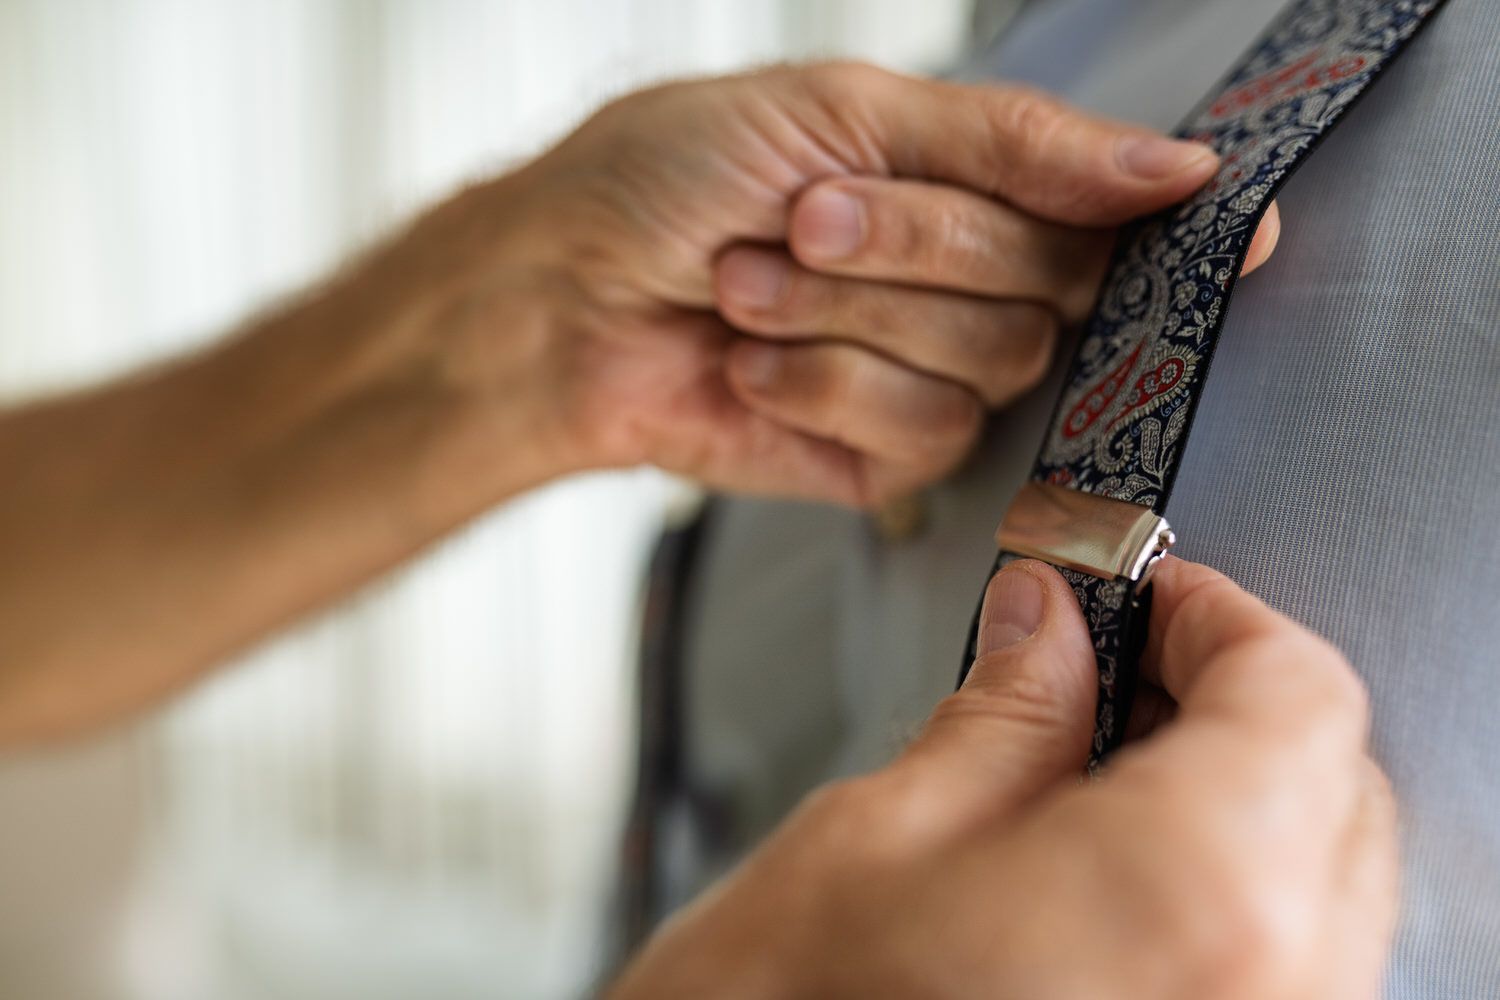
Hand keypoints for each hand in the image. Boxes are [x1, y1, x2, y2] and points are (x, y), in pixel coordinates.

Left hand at [449, 63, 1279, 504]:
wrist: (561, 296)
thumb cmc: (670, 177)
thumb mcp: (839, 107)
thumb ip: (1012, 144)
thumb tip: (1179, 173)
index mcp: (976, 183)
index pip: (1119, 206)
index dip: (1171, 220)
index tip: (1230, 230)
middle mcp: (974, 282)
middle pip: (1051, 280)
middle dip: (914, 243)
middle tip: (805, 218)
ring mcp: (935, 376)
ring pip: (988, 360)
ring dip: (849, 314)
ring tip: (748, 286)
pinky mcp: (887, 459)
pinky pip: (923, 432)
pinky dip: (822, 387)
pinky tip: (752, 365)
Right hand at [609, 557, 1394, 999]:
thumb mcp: (880, 835)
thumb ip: (1004, 714)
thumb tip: (1047, 627)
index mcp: (1192, 898)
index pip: (1298, 697)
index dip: (1220, 616)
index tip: (1149, 596)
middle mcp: (1266, 997)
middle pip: (1335, 787)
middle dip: (1228, 702)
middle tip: (1115, 663)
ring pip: (1321, 889)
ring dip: (1233, 800)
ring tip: (1097, 765)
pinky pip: (1281, 973)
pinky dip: (1224, 900)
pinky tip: (1112, 874)